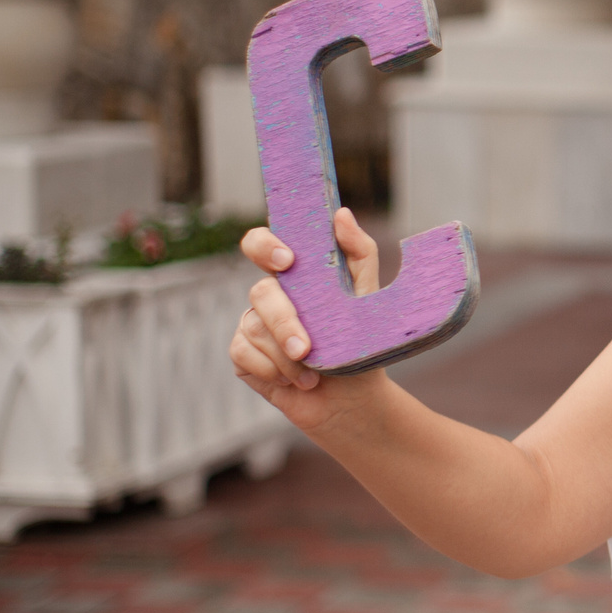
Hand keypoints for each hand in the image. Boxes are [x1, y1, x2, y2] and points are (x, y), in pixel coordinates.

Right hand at [229, 208, 383, 433]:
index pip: (262, 245)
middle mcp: (270, 296)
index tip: (286, 260)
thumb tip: (341, 214)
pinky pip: (244, 352)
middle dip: (285, 323)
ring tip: (315, 372)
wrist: (354, 398)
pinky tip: (297, 381)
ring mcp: (252, 323)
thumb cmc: (361, 344)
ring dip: (289, 357)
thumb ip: (358, 253)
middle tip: (307, 347)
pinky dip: (274, 370)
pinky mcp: (242, 353)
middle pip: (260, 292)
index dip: (264, 245)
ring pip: (256, 328)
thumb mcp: (369, 298)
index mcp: (296, 276)